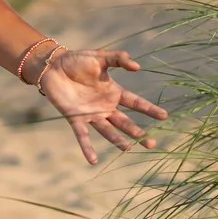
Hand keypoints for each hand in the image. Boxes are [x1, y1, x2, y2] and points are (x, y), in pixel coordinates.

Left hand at [38, 48, 169, 164]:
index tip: (164, 116)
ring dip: (118, 141)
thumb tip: (138, 67)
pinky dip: (87, 148)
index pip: (136, 103)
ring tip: (130, 149)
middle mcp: (105, 107)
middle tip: (152, 144)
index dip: (149, 110)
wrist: (53, 66)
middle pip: (126, 123)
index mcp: (113, 92)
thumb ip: (119, 59)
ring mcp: (91, 115)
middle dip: (139, 133)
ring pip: (108, 131)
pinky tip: (93, 161)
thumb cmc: (77, 61)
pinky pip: (83, 136)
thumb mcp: (100, 57)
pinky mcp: (75, 119)